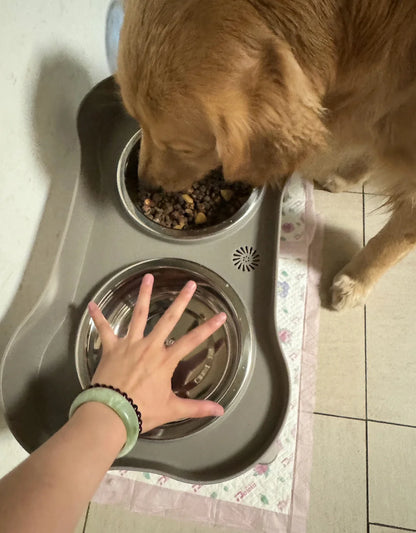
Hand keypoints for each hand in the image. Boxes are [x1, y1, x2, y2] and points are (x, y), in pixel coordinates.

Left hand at [88, 274, 225, 433]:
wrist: (111, 413)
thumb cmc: (142, 411)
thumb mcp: (172, 410)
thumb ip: (197, 408)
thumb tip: (220, 411)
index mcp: (165, 360)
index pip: (192, 340)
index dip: (209, 327)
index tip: (220, 315)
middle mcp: (149, 347)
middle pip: (168, 319)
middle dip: (181, 300)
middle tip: (189, 284)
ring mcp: (129, 344)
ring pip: (138, 315)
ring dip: (143, 295)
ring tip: (148, 278)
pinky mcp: (111, 348)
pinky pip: (104, 329)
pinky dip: (98, 317)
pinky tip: (92, 304)